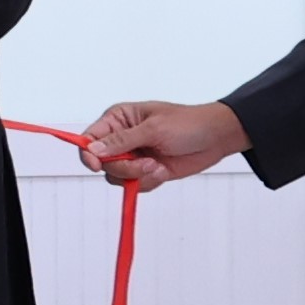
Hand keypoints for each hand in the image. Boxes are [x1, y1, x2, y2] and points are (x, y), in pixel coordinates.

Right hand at [81, 98, 249, 189]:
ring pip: (117, 176)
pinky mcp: (144, 171)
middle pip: (102, 162)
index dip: (89, 154)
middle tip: (146, 163)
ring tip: (158, 166)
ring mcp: (133, 156)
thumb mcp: (153, 129)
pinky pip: (134, 185)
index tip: (97, 165)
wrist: (216, 139)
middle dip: (124, 167)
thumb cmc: (188, 124)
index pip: (90, 138)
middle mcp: (121, 138)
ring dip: (138, 175)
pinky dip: (148, 182)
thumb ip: (121, 141)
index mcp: (118, 119)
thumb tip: (92, 149)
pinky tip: (162, 171)